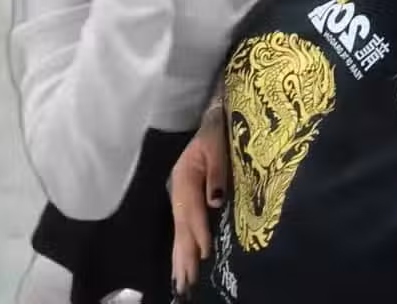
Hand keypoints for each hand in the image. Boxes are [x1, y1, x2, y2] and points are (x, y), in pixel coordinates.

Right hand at [171, 122, 227, 294]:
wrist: (208, 114)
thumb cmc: (215, 129)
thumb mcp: (218, 146)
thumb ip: (217, 173)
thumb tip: (216, 202)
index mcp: (185, 176)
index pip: (192, 209)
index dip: (199, 231)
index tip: (206, 253)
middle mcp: (178, 189)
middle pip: (181, 225)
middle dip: (184, 254)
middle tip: (186, 283)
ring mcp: (179, 194)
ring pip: (179, 229)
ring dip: (180, 255)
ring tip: (181, 281)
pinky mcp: (185, 197)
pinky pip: (182, 225)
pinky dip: (182, 245)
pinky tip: (182, 260)